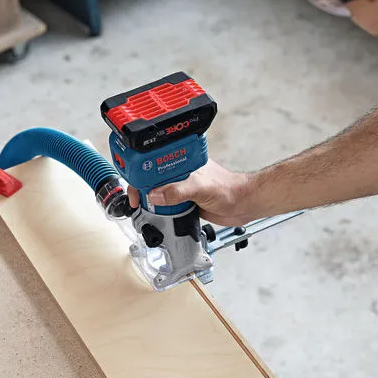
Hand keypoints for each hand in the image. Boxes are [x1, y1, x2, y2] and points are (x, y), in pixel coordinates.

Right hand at [127, 160, 257, 225]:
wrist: (243, 205)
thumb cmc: (229, 188)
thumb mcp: (200, 187)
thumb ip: (177, 191)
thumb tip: (155, 195)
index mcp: (182, 161)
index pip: (154, 162)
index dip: (141, 172)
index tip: (134, 184)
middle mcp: (180, 173)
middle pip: (153, 179)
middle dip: (142, 188)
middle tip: (136, 200)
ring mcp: (183, 188)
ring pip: (160, 194)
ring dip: (152, 202)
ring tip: (143, 209)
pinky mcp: (186, 202)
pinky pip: (168, 207)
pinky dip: (162, 211)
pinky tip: (158, 215)